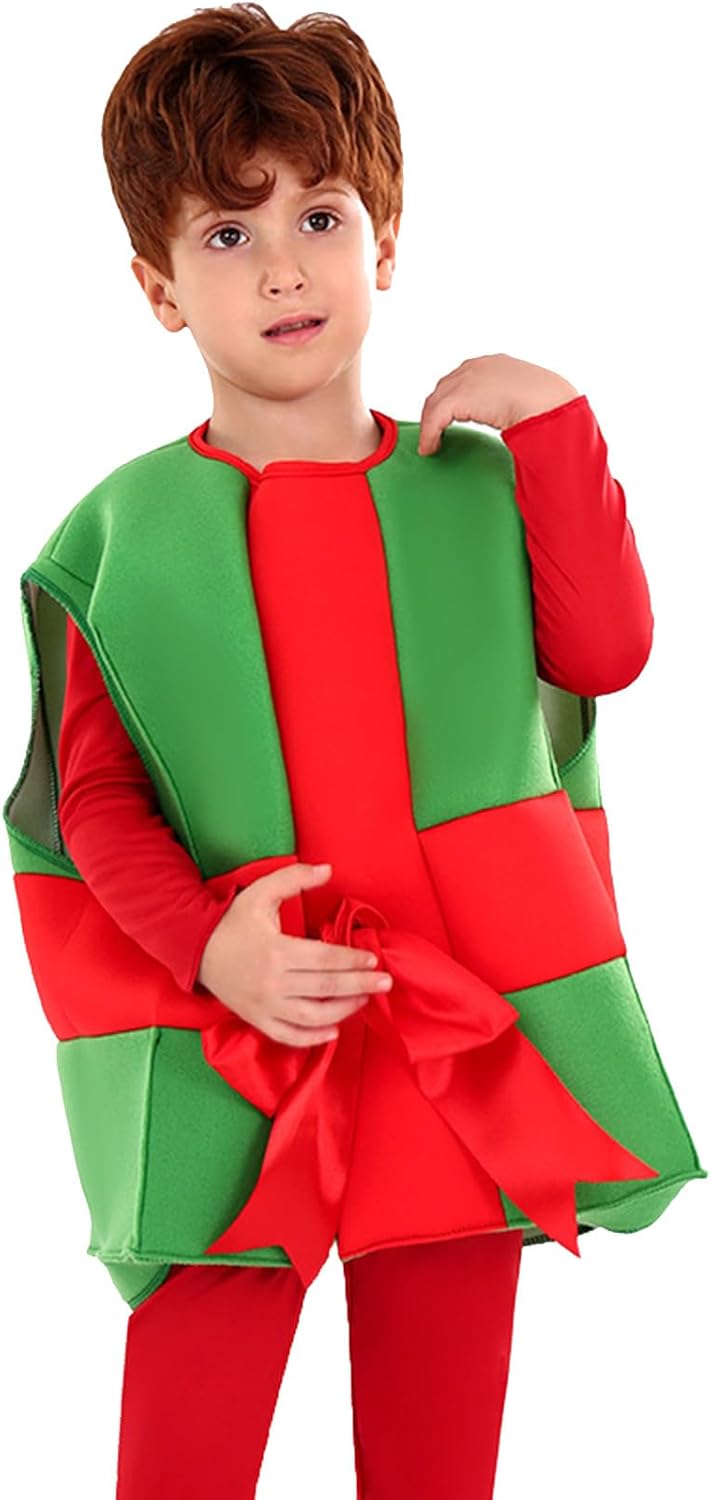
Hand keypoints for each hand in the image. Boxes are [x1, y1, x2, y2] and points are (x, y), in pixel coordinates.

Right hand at [197, 862, 392, 1046]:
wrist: (196, 950)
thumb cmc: (232, 922)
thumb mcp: (260, 892)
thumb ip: (295, 879)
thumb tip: (328, 870)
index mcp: (276, 951)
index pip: (325, 959)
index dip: (353, 960)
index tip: (373, 959)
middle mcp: (272, 982)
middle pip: (326, 988)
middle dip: (360, 985)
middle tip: (385, 982)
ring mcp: (265, 1005)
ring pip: (313, 1017)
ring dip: (343, 1011)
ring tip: (364, 1001)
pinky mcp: (257, 1019)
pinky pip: (289, 1036)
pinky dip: (313, 1038)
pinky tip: (334, 1031)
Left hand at [417, 353, 578, 452]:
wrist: (549, 404)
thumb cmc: (548, 405)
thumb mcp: (526, 398)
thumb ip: (511, 402)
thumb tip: (511, 418)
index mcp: (495, 364)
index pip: (463, 379)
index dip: (452, 400)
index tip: (449, 418)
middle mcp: (477, 367)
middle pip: (444, 388)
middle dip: (436, 411)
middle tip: (434, 432)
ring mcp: (467, 379)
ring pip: (436, 403)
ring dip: (430, 424)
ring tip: (430, 444)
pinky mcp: (459, 397)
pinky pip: (435, 418)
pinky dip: (429, 434)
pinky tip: (430, 449)